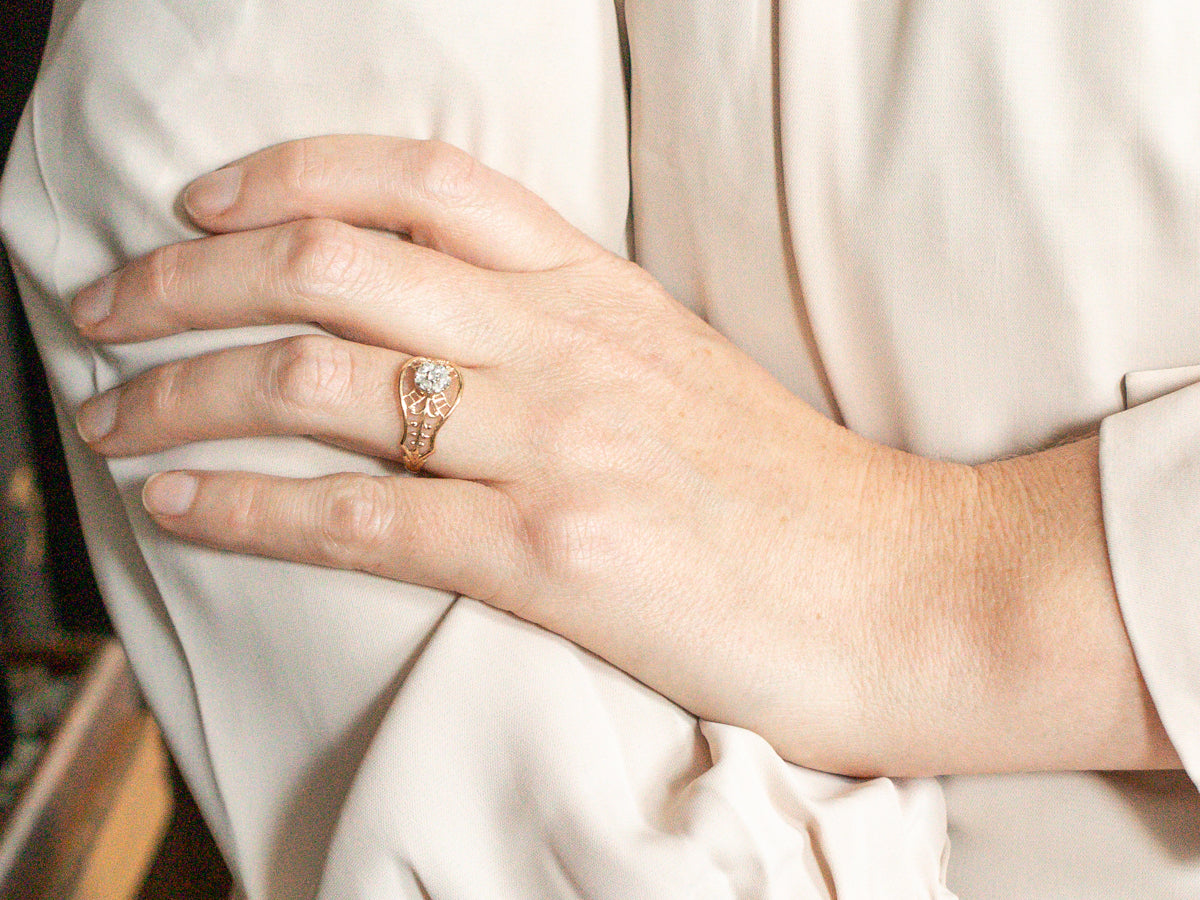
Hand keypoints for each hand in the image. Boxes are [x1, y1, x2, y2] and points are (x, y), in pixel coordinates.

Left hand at [72, 136, 1177, 775]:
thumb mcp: (679, 372)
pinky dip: (242, 505)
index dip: (287, 173)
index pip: (421, 177)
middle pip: (331, 260)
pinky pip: (357, 515)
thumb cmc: (793, 495)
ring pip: (320, 375)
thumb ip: (572, 336)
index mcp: (600, 289)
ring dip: (182, 389)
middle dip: (185, 276)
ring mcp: (559, 443)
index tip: (205, 205)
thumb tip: (455, 336)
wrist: (905, 589)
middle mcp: (567, 344)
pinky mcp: (554, 555)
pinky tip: (174, 503)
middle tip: (111, 305)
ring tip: (108, 413)